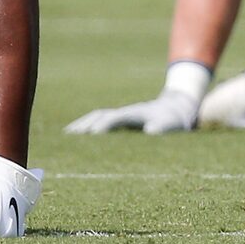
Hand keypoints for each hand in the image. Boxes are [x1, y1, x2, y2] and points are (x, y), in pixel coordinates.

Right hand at [64, 87, 202, 134]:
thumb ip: (161, 127)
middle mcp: (125, 112)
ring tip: (67, 135)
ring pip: (97, 117)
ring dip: (83, 124)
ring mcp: (122, 114)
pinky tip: (80, 134)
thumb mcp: (171, 124)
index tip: (94, 134)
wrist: (176, 108)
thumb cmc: (173, 120)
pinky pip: (100, 120)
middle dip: (86, 124)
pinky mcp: (121, 119)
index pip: (117, 117)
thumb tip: (151, 132)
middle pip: (100, 115)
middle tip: (69, 136)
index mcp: (136, 113)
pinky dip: (88, 125)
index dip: (105, 125)